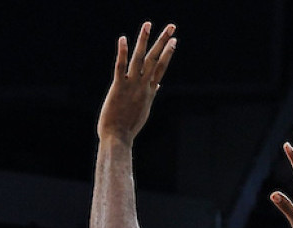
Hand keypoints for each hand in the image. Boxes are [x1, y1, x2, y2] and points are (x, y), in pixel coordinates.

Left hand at [97, 22, 176, 144]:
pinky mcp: (118, 87)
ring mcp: (131, 86)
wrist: (118, 138)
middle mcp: (143, 86)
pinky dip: (122, 53)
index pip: (161, 68)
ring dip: (144, 40)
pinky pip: (120, 67)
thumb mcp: (143, 110)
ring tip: (148, 24)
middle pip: (156, 59)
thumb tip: (156, 86)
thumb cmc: (128, 127)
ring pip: (140, 59)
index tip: (174, 41)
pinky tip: (123, 39)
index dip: (168, 53)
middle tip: (171, 26)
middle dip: (163, 41)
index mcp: (149, 91)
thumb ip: (150, 95)